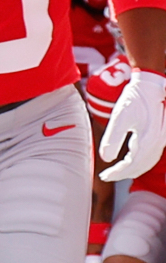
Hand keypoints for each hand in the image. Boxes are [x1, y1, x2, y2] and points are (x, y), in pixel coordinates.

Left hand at [100, 68, 165, 183]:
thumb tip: (105, 159)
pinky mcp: (159, 135)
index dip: (117, 173)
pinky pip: (150, 155)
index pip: (132, 165)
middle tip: (106, 176)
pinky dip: (139, 162)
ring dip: (131, 169)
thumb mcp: (119, 117)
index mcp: (148, 141)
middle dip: (123, 173)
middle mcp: (157, 143)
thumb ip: (113, 139)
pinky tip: (129, 161)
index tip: (103, 176)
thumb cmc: (134, 99)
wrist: (150, 86)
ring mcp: (160, 140)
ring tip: (115, 172)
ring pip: (147, 162)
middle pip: (141, 166)